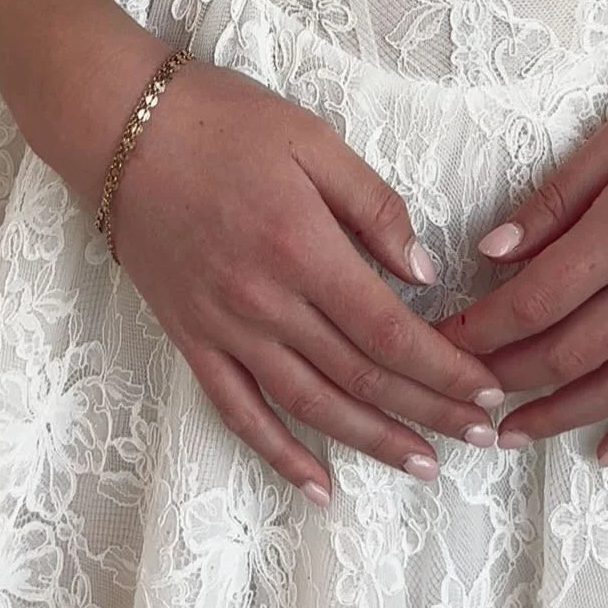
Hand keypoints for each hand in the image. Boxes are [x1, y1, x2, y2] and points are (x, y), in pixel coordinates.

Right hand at [103, 50, 505, 503]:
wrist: (118, 127)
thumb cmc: (221, 121)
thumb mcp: (313, 141)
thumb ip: (373, 206)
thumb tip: (424, 271)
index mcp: (303, 248)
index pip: (390, 330)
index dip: (444, 368)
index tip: (489, 388)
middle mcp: (264, 302)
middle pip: (361, 376)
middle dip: (430, 411)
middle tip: (482, 435)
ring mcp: (223, 327)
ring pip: (309, 404)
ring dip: (371, 441)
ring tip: (424, 465)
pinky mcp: (190, 338)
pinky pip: (238, 410)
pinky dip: (279, 454)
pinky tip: (318, 486)